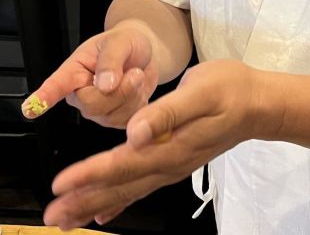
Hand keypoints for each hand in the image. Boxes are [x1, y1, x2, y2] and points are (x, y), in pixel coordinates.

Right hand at [22, 24, 159, 128]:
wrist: (143, 54)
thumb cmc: (125, 43)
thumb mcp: (119, 41)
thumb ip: (110, 60)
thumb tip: (104, 86)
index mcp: (74, 70)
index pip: (55, 85)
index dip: (43, 98)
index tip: (29, 109)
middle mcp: (80, 93)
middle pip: (91, 105)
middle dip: (119, 90)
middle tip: (133, 71)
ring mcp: (96, 110)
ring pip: (111, 114)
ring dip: (132, 94)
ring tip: (135, 75)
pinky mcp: (113, 120)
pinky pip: (127, 119)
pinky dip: (138, 103)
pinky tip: (137, 89)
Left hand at [43, 59, 270, 229]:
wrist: (258, 104)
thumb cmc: (229, 90)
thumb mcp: (199, 92)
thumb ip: (166, 114)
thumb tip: (135, 133)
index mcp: (170, 146)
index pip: (122, 164)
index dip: (90, 175)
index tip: (61, 184)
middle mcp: (168, 164)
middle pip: (118, 186)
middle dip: (82, 200)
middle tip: (51, 216)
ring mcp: (170, 167)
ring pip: (125, 191)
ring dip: (93, 204)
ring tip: (66, 219)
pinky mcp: (172, 162)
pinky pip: (139, 188)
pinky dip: (118, 202)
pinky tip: (102, 215)